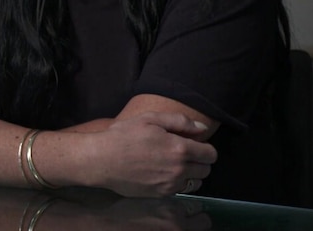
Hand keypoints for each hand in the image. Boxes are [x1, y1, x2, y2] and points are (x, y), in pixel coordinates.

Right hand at [85, 111, 216, 196]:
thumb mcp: (150, 118)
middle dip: (200, 161)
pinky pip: (180, 190)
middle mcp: (179, 170)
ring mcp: (170, 185)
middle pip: (206, 170)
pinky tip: (163, 173)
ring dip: (191, 174)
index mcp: (180, 149)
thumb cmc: (124, 135)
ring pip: (195, 183)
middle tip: (184, 153)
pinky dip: (178, 183)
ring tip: (175, 164)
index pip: (210, 154)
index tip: (196, 144)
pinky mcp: (160, 194)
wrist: (102, 160)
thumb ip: (180, 121)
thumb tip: (202, 128)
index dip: (206, 147)